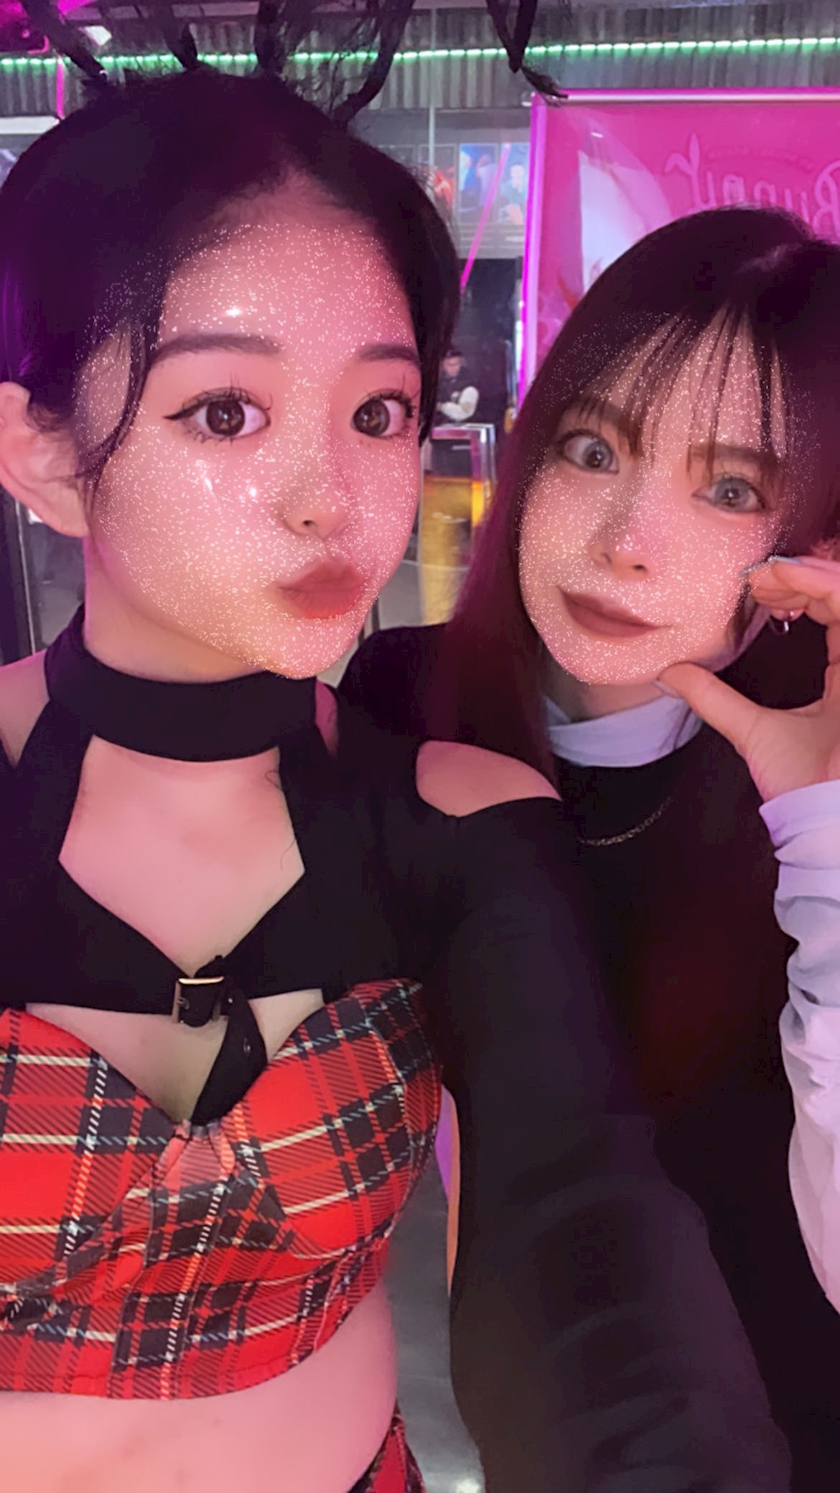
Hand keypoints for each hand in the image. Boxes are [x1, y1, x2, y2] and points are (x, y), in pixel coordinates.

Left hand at [658, 555, 839, 801]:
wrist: (821, 819)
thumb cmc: (801, 785)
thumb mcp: (750, 729)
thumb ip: (713, 698)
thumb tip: (670, 672)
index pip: (832, 611)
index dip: (798, 589)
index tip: (754, 588)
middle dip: (803, 573)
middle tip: (759, 577)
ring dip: (812, 573)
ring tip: (772, 573)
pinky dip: (825, 584)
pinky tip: (791, 579)